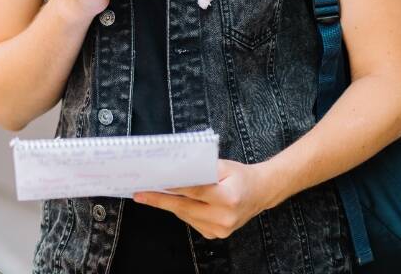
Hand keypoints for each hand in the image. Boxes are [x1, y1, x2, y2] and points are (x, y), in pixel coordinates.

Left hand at [133, 160, 275, 239]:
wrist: (260, 192)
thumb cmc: (239, 176)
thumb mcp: (223, 165)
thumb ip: (200, 168)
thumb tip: (173, 170)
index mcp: (229, 198)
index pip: (193, 191)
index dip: (171, 186)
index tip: (152, 184)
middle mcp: (225, 217)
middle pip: (184, 207)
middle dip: (160, 199)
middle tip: (140, 193)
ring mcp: (221, 229)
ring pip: (185, 215)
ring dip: (169, 204)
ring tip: (152, 193)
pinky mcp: (215, 235)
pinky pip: (191, 221)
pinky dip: (182, 210)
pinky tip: (175, 201)